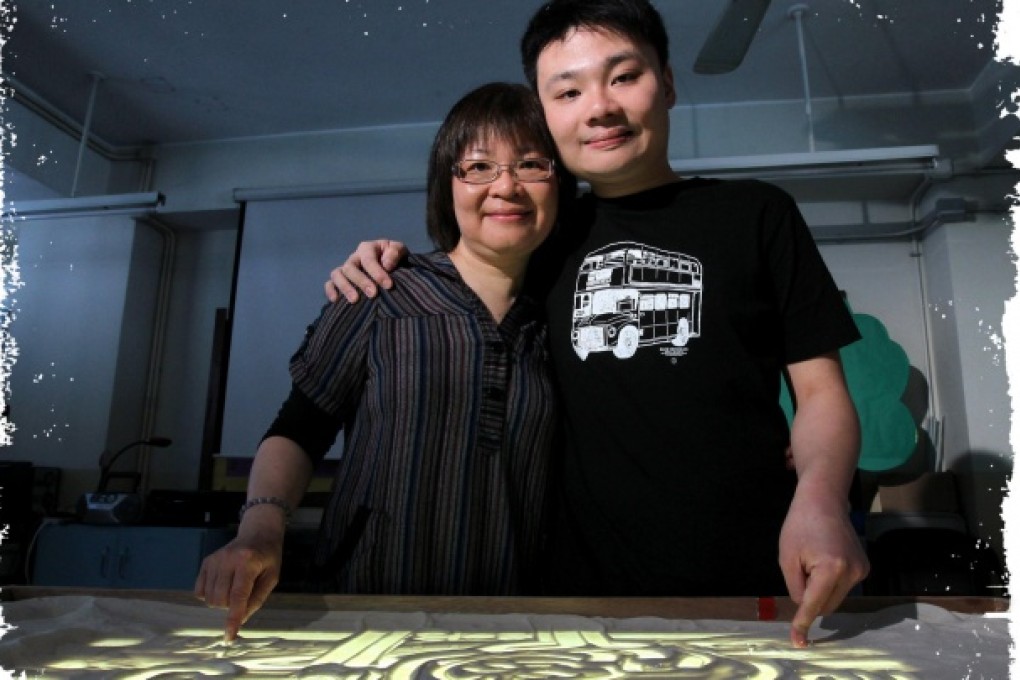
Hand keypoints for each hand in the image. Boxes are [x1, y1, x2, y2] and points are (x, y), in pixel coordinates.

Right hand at [194, 532, 283, 640]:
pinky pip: (199, 591)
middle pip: (220, 600)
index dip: (233, 618)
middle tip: (243, 593)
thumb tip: (241, 620)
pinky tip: (222, 584)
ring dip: (221, 601)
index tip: (229, 637)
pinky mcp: (206, 562)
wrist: (257, 533)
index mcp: (247, 563)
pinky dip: (209, 595)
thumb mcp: (272, 578)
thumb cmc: (268, 558)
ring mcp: (214, 560)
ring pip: (209, 599)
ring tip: (234, 587)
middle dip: (231, 606)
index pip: (238, 596)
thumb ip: (257, 599)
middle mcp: (227, 560)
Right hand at [324, 239, 407, 302]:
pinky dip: (330, 290)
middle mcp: (354, 257)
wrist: (393, 267)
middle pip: (350, 267)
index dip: (377, 272)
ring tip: (355, 300)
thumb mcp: (399, 251)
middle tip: (373, 294)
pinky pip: (330, 283)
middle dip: (361, 281)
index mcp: (367, 248)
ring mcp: (345, 269)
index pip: (369, 259)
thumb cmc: (395, 259)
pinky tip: (336, 300)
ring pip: (337, 274)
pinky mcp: (339, 280)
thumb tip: (386, 264)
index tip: (388, 285)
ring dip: (345, 287)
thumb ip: (395, 253)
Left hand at [779, 498, 869, 647]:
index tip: (798, 642)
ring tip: (812, 560)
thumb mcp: (787, 558)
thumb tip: (805, 607)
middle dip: (810, 597)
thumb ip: (795, 587)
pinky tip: (824, 559)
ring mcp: (861, 571)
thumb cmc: (800, 525)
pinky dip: (830, 583)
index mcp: (830, 570)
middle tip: (800, 569)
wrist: (824, 500)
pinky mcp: (864, 568)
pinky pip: (842, 588)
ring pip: (835, 599)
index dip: (802, 623)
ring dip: (820, 590)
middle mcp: (851, 573)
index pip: (813, 605)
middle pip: (825, 605)